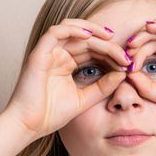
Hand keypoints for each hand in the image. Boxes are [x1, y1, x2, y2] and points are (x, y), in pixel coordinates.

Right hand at [3, 19, 129, 139]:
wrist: (28, 126)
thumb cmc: (51, 115)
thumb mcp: (84, 99)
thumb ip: (102, 87)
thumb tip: (123, 74)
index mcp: (67, 64)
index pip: (93, 51)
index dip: (111, 53)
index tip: (128, 64)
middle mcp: (58, 55)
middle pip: (86, 39)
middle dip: (108, 45)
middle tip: (125, 56)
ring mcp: (48, 52)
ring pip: (73, 29)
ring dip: (93, 31)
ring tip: (111, 38)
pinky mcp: (39, 53)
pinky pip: (55, 32)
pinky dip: (72, 29)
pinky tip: (89, 35)